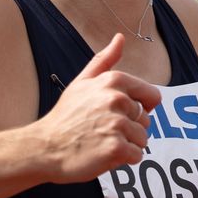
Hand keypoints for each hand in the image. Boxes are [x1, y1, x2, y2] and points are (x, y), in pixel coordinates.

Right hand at [30, 33, 163, 181]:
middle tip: (103, 131)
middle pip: (146, 120)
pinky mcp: (116, 148)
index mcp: (113, 81)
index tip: (121, 114)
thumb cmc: (65, 117)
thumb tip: (120, 38)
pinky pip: (137, 155)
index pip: (152, 96)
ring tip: (102, 142)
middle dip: (130, 129)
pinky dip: (124, 159)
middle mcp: (117, 100)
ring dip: (127, 145)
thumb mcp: (82, 83)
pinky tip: (103, 153)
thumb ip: (104, 60)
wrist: (44, 147)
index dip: (140, 108)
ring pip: (143, 139)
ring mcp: (117, 124)